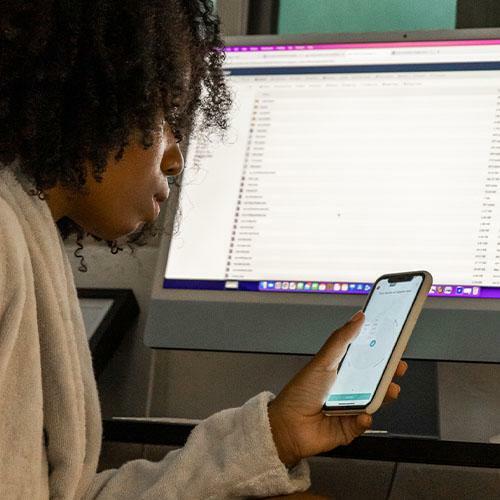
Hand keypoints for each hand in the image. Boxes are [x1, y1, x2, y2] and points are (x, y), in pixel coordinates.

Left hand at [268, 311, 407, 466]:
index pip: (366, 358)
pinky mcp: (350, 427)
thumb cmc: (300, 392)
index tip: (394, 344)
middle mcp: (348, 388)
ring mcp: (350, 408)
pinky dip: (365, 419)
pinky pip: (365, 422)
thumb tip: (358, 317)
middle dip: (390, 373)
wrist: (287, 426)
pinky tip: (363, 414)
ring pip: (375, 401)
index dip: (381, 352)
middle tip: (398, 367)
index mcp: (341, 370)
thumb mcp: (323, 361)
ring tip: (389, 390)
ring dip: (384, 395)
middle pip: (375, 379)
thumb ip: (342, 339)